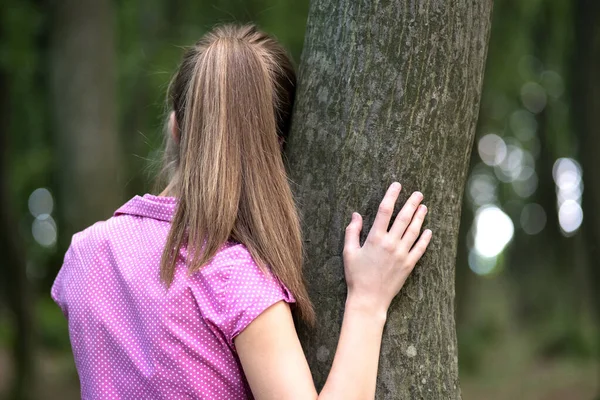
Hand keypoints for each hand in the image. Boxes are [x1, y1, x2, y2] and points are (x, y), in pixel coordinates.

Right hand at [342, 182, 431, 315]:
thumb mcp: (349, 252)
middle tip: (418, 193)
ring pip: (414, 230)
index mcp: (375, 238)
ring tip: (424, 207)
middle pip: (404, 218)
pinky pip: (420, 248)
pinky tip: (428, 230)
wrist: (369, 299)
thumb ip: (352, 231)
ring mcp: (402, 254)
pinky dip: (425, 238)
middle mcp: (391, 244)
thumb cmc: (356, 276)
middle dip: (412, 203)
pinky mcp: (409, 265)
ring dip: (420, 217)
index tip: (397, 186)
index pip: (385, 210)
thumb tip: (356, 214)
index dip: (392, 195)